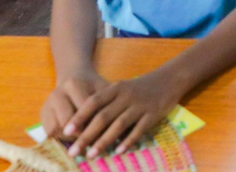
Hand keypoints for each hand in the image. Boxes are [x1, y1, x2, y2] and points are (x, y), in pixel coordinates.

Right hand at [40, 71, 108, 145]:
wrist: (75, 77)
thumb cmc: (94, 87)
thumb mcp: (104, 89)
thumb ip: (110, 105)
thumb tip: (121, 128)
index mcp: (73, 84)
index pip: (84, 108)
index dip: (95, 122)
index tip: (107, 134)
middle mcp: (57, 93)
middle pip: (68, 120)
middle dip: (82, 132)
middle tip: (95, 141)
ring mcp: (47, 103)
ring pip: (58, 128)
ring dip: (71, 137)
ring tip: (85, 140)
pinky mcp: (42, 113)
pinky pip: (50, 131)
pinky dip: (62, 137)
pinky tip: (75, 138)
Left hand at [64, 71, 184, 157]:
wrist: (169, 79)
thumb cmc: (140, 88)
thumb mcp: (121, 89)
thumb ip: (105, 103)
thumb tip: (83, 126)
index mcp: (116, 88)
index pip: (93, 102)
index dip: (79, 116)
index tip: (66, 131)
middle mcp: (126, 96)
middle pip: (103, 117)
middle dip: (86, 135)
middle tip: (73, 151)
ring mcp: (140, 105)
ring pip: (118, 125)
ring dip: (103, 141)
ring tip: (91, 155)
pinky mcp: (153, 114)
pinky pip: (138, 130)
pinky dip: (127, 141)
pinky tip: (118, 152)